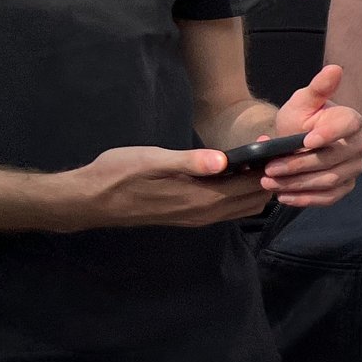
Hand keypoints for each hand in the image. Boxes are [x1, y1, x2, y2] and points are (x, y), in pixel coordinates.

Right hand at [69, 145, 271, 229]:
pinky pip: (228, 208)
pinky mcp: (189, 216)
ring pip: (244, 206)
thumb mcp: (152, 160)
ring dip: (255, 186)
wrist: (90, 201)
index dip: (268, 166)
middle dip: (268, 176)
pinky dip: (240, 193)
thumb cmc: (118, 174)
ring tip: (253, 159)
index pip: (253, 187)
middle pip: (255, 199)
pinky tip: (232, 172)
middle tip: (266, 149)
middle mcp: (206, 214)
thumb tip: (223, 160)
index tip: (271, 144)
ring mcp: (198, 218)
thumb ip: (189, 161)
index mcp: (202, 199)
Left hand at [264, 64, 361, 206]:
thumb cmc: (300, 120)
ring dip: (296, 184)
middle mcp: (358, 146)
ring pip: (328, 180)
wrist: (295, 143)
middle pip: (331, 159)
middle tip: (269, 168)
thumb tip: (334, 69)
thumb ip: (317, 88)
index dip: (329, 133)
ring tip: (269, 183)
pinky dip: (305, 199)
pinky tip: (283, 197)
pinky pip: (329, 198)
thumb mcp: (301, 103)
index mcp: (351, 120)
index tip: (306, 140)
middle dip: (298, 165)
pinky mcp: (345, 187)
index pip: (348, 125)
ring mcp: (353, 169)